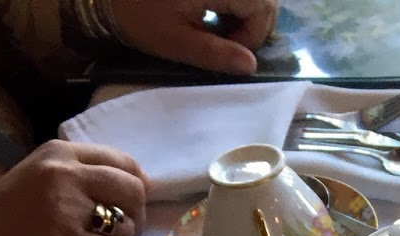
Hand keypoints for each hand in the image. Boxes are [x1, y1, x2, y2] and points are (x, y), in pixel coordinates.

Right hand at [0, 143, 146, 235]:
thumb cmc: (8, 223)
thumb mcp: (39, 181)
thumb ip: (79, 178)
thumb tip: (135, 187)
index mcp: (59, 154)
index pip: (122, 162)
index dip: (136, 188)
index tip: (130, 208)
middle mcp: (64, 173)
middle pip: (134, 191)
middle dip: (135, 219)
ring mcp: (68, 207)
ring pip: (127, 228)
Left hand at [105, 0, 278, 74]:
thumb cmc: (138, 16)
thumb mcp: (175, 41)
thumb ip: (215, 54)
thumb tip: (251, 66)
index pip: (261, 7)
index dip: (253, 34)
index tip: (231, 51)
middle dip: (254, 22)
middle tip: (230, 41)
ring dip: (245, 10)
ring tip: (221, 26)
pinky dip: (233, 2)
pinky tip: (214, 10)